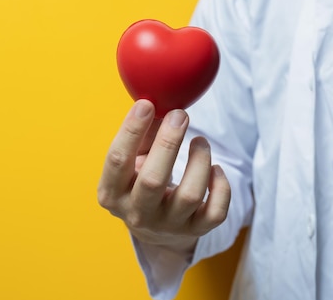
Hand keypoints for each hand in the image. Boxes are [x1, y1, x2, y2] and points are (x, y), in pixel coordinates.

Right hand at [97, 99, 230, 253]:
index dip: (131, 130)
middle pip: (152, 180)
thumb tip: (157, 101)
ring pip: (189, 195)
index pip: (117, 160)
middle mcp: (137, 213)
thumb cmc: (141, 181)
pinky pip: (215, 212)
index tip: (146, 104)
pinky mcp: (194, 231)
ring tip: (201, 141)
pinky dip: (221, 186)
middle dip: (168, 143)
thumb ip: (143, 135)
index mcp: (112, 193)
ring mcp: (167, 226)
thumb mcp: (133, 160)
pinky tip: (215, 169)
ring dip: (199, 160)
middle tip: (180, 115)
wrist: (156, 228)